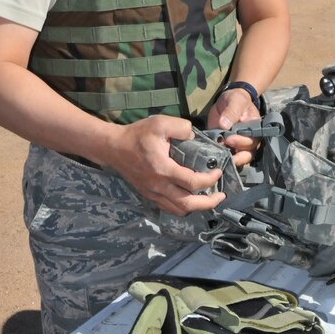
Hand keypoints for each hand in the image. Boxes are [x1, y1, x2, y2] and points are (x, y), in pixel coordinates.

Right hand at [103, 115, 225, 215]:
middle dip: (208, 203)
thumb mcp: (160, 123)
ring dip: (196, 207)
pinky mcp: (148, 195)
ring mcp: (152, 193)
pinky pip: (168, 207)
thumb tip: (194, 135)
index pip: (192, 182)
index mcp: (163, 169)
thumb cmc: (137, 135)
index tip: (218, 172)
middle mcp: (158, 186)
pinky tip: (189, 197)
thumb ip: (181, 127)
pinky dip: (182, 207)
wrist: (113, 148)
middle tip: (221, 196)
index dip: (210, 180)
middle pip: (188, 204)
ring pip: (178, 210)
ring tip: (208, 199)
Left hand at [206, 89, 260, 167]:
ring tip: (220, 159)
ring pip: (239, 159)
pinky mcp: (226, 146)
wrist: (227, 100)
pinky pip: (226, 156)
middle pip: (247, 154)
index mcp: (254, 128)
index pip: (252, 140)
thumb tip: (224, 125)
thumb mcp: (235, 101)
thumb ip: (231, 112)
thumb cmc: (236, 99)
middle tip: (225, 151)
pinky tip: (213, 157)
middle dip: (238, 156)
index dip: (241, 142)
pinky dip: (220, 158)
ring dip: (230, 160)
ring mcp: (237, 145)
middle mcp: (248, 139)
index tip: (229, 139)